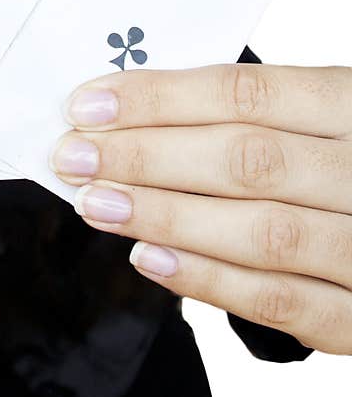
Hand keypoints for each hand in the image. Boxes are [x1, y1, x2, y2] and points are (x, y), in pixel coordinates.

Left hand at [50, 64, 351, 353]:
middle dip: (144, 156)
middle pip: (246, 160)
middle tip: (72, 156)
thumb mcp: (324, 122)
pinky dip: (208, 279)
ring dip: (164, 216)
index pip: (247, 94)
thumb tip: (134, 119)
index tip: (86, 106)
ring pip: (262, 232)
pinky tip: (146, 258)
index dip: (158, 99)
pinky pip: (282, 302)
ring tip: (94, 203)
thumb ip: (252, 120)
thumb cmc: (345, 169)